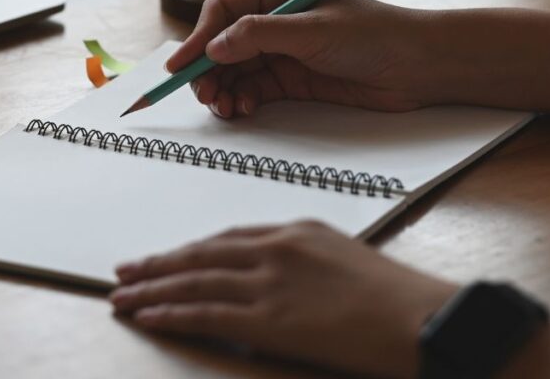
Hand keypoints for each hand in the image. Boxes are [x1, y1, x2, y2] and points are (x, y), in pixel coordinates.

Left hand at [111, 221, 456, 378]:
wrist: (428, 319)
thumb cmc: (397, 297)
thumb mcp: (344, 259)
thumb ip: (300, 261)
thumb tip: (269, 278)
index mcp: (294, 231)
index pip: (225, 239)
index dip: (187, 250)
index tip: (162, 257)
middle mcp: (275, 249)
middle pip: (199, 256)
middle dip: (157, 265)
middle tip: (122, 272)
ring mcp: (270, 283)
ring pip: (194, 283)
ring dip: (152, 289)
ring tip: (121, 296)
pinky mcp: (271, 319)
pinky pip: (207, 315)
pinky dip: (171, 313)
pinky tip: (148, 315)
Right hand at [166, 0, 436, 116]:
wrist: (420, 68)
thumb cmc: (375, 35)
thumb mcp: (312, 31)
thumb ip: (258, 36)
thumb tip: (213, 49)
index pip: (224, 9)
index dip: (199, 37)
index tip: (180, 65)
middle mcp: (276, 16)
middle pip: (223, 42)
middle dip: (208, 68)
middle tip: (200, 94)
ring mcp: (283, 48)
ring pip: (235, 69)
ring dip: (222, 88)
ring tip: (223, 108)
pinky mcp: (292, 77)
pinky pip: (253, 88)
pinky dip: (241, 100)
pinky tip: (242, 110)